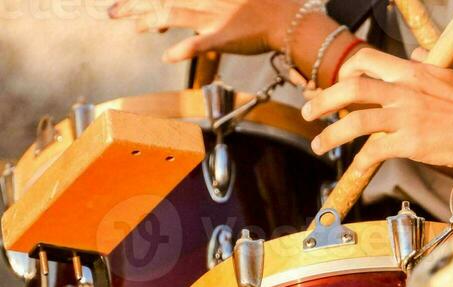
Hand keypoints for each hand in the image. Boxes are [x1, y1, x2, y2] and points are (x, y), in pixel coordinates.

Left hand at [109, 0, 299, 60]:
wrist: (284, 16)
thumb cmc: (260, 3)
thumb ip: (205, 2)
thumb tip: (176, 11)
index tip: (125, 4)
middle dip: (133, 5)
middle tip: (110, 12)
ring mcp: (211, 16)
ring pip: (171, 16)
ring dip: (148, 22)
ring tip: (133, 28)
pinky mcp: (222, 37)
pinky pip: (196, 44)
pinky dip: (180, 51)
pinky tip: (166, 57)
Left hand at [301, 46, 452, 172]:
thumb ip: (429, 62)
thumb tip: (416, 53)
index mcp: (412, 70)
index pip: (367, 61)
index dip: (345, 72)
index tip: (335, 85)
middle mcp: (404, 90)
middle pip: (351, 87)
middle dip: (322, 99)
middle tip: (306, 111)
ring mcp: (405, 116)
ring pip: (354, 120)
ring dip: (329, 133)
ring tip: (317, 145)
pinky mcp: (410, 143)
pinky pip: (373, 151)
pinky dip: (358, 160)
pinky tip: (353, 167)